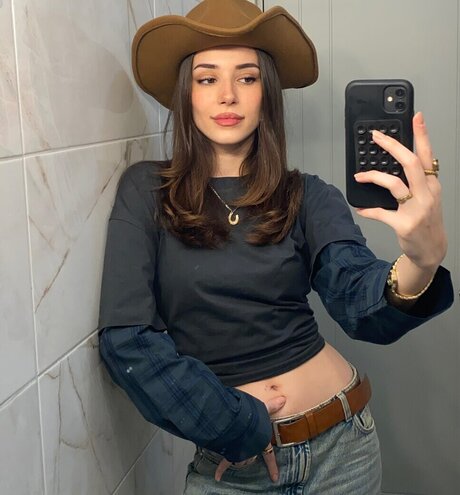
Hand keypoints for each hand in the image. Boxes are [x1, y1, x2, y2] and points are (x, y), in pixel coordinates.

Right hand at [214, 395, 285, 481]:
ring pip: (241, 460)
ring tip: (234, 454)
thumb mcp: (263, 410)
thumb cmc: (252, 419)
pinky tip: (218, 477)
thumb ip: (272, 406)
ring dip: (238, 459)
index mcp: (261, 443)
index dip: (272, 467)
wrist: (238, 426)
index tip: (275, 478)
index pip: (269, 456)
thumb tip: (283, 398)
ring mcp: (241, 454)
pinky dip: (221, 470)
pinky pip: (225, 463)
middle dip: (250, 455)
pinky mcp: (230, 454)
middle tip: (248, 452)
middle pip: (252, 457)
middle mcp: (252, 451)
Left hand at [354, 111, 446, 270]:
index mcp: (432, 185)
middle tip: (377, 137)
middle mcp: (427, 194)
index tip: (416, 117)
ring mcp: (416, 210)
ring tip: (359, 176)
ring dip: (373, 176)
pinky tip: (360, 207)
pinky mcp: (404, 224)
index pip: (428, 155)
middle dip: (392, 146)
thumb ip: (415, 181)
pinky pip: (381, 213)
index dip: (422, 135)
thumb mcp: (428, 198)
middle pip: (410, 163)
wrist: (431, 249)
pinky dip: (368, 210)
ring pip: (394, 184)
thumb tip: (393, 166)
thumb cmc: (427, 220)